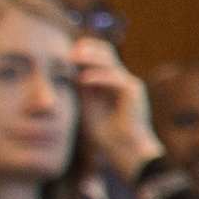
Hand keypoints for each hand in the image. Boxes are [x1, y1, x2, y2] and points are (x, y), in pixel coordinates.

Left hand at [66, 31, 159, 174]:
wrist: (123, 149)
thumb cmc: (104, 132)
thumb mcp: (85, 105)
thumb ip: (80, 88)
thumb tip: (65, 71)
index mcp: (111, 80)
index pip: (99, 55)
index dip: (83, 51)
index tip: (64, 55)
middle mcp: (122, 78)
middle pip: (106, 52)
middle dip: (87, 49)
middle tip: (68, 52)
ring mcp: (129, 83)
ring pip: (110, 60)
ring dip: (90, 58)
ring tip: (73, 59)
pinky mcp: (134, 91)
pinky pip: (114, 77)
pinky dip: (97, 77)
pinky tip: (82, 80)